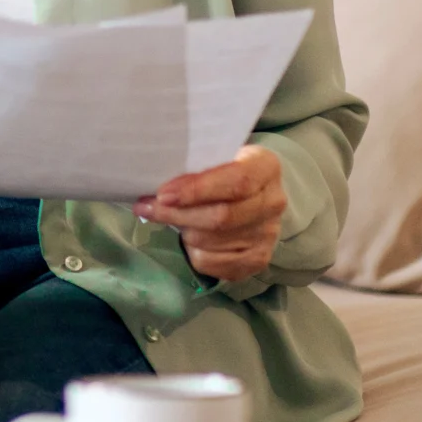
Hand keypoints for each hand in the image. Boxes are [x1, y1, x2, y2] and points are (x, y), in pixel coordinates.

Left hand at [137, 145, 285, 281]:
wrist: (251, 196)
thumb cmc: (224, 171)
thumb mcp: (214, 158)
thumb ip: (192, 169)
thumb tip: (155, 191)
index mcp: (266, 167)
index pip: (236, 181)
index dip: (197, 189)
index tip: (164, 194)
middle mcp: (273, 202)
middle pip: (221, 216)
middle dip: (178, 214)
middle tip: (148, 208)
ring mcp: (268, 234)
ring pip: (211, 241)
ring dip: (183, 231)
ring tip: (172, 219)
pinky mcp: (257, 260)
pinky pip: (212, 263)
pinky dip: (191, 252)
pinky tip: (190, 237)